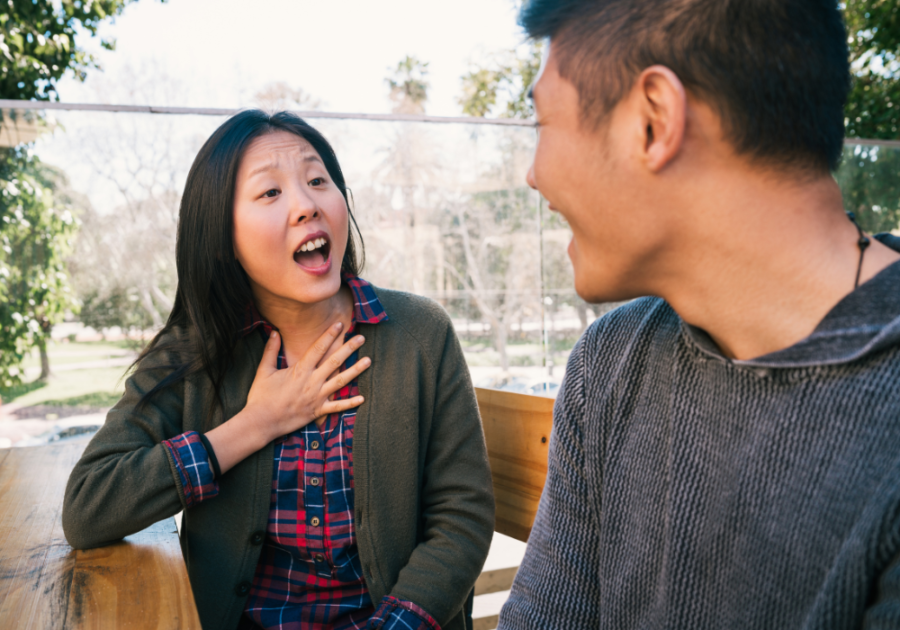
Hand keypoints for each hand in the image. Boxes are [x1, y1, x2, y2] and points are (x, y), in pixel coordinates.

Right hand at [245, 322, 370, 441]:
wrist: (261, 422)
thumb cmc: (261, 396)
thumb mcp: (264, 371)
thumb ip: (271, 351)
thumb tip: (274, 332)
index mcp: (299, 370)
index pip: (318, 348)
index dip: (329, 335)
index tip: (340, 324)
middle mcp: (312, 382)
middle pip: (334, 361)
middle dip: (349, 348)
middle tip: (361, 338)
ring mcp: (317, 397)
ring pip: (340, 381)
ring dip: (355, 371)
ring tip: (368, 361)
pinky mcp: (318, 411)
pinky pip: (337, 407)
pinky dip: (350, 403)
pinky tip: (362, 398)